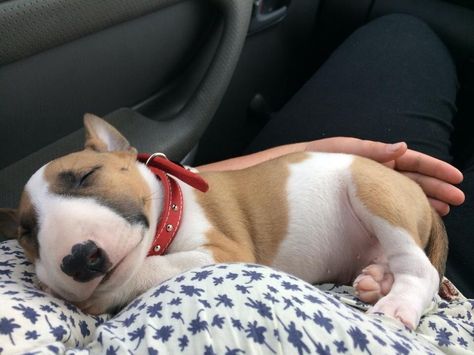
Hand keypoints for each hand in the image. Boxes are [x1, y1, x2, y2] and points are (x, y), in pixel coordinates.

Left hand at [306, 137, 464, 215]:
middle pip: (415, 179)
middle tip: (458, 199)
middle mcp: (380, 172)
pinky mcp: (364, 201)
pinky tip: (417, 219)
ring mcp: (374, 188)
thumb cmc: (321, 157)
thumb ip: (373, 150)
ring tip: (444, 210)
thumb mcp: (346, 150)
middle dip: (437, 188)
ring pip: (406, 194)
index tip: (455, 176)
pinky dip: (405, 211)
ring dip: (425, 201)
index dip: (435, 168)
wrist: (300, 175)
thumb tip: (402, 147)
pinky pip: (389, 207)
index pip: (414, 161)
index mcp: (380, 157)